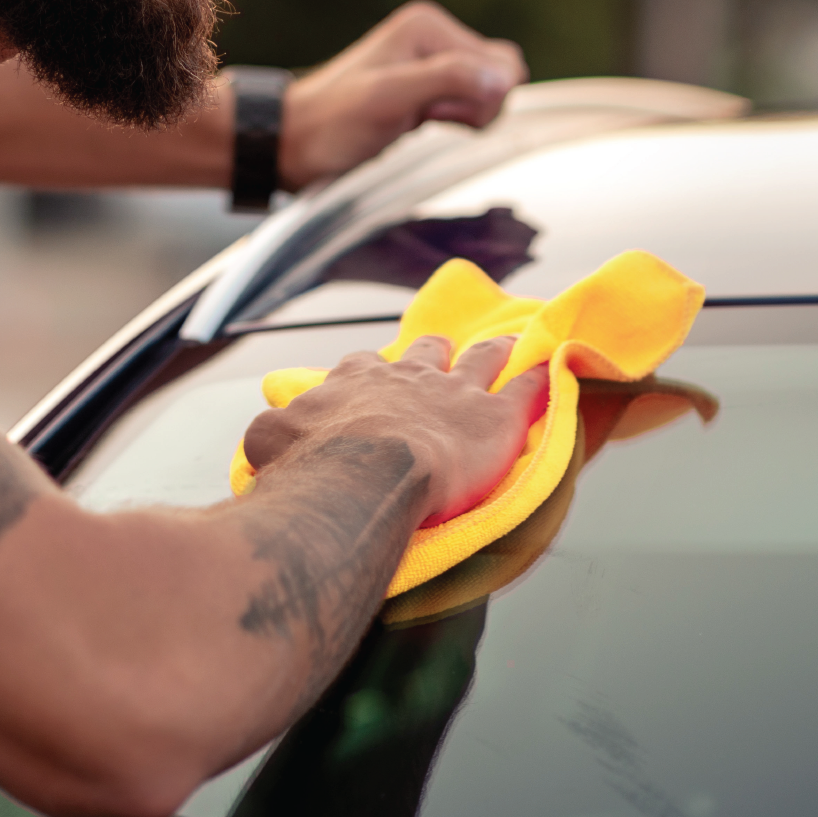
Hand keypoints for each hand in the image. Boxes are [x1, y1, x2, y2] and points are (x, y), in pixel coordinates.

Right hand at [242, 335, 549, 528]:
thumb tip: (265, 440)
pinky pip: (527, 391)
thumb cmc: (314, 463)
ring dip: (493, 351)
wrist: (365, 474)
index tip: (373, 376)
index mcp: (356, 380)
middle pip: (426, 353)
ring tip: (507, 342)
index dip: (370, 373)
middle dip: (433, 352)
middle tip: (440, 353)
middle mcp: (408, 376)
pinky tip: (552, 373)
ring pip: (481, 359)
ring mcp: (456, 392)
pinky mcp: (498, 418)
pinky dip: (539, 381)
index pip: (362, 368)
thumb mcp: (270, 442)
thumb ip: (273, 434)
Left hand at [276, 0, 526, 190]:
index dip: (479, 99)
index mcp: (429, 26)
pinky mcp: (431, 86)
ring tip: (420, 120)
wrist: (296, 143)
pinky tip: (425, 122)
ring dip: (468, 115)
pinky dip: (461, 118)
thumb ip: (447, 81)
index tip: (431, 111)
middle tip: (426, 118)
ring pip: (492, 89)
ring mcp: (433, 60)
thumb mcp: (388, 99)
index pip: (502, 64)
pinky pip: (474, 100)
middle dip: (478, 107)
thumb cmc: (333, 123)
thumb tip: (503, 78)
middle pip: (503, 74)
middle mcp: (435, 35)